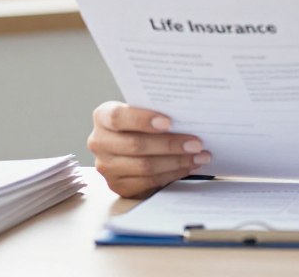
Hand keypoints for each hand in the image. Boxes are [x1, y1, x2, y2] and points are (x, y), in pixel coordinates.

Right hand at [87, 101, 210, 198]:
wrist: (131, 149)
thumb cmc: (141, 126)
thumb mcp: (142, 114)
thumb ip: (155, 113)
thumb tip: (188, 116)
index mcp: (103, 116)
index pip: (118, 117)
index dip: (143, 120)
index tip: (169, 122)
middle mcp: (99, 142)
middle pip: (136, 145)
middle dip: (170, 144)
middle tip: (196, 143)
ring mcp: (106, 167)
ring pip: (144, 166)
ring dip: (176, 162)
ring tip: (199, 156)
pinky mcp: (118, 185)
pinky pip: (149, 181)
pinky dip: (172, 174)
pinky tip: (188, 167)